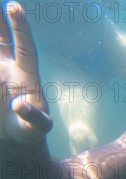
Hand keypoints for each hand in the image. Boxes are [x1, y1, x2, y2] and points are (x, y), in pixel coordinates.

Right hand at [0, 1, 51, 142]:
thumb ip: (34, 119)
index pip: (25, 46)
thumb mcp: (37, 128)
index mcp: (27, 74)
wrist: (16, 135)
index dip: (21, 27)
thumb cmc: (31, 129)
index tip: (14, 7)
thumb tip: (21, 107)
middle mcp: (10, 67)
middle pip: (3, 37)